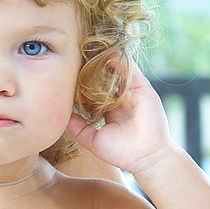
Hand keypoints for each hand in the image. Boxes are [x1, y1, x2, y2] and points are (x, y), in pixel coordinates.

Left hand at [67, 59, 175, 175]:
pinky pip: (130, 70)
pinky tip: (108, 54)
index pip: (92, 90)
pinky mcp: (142, 88)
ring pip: (116, 71)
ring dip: (104, 61)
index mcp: (108, 109)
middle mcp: (119, 98)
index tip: (67, 75)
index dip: (81, 83)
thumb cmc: (120, 152)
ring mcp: (131, 92)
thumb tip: (64, 115)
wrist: (145, 157)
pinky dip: (120, 61)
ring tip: (89, 51)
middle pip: (104, 78)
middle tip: (75, 58)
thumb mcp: (92, 139)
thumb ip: (78, 127)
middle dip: (91, 69)